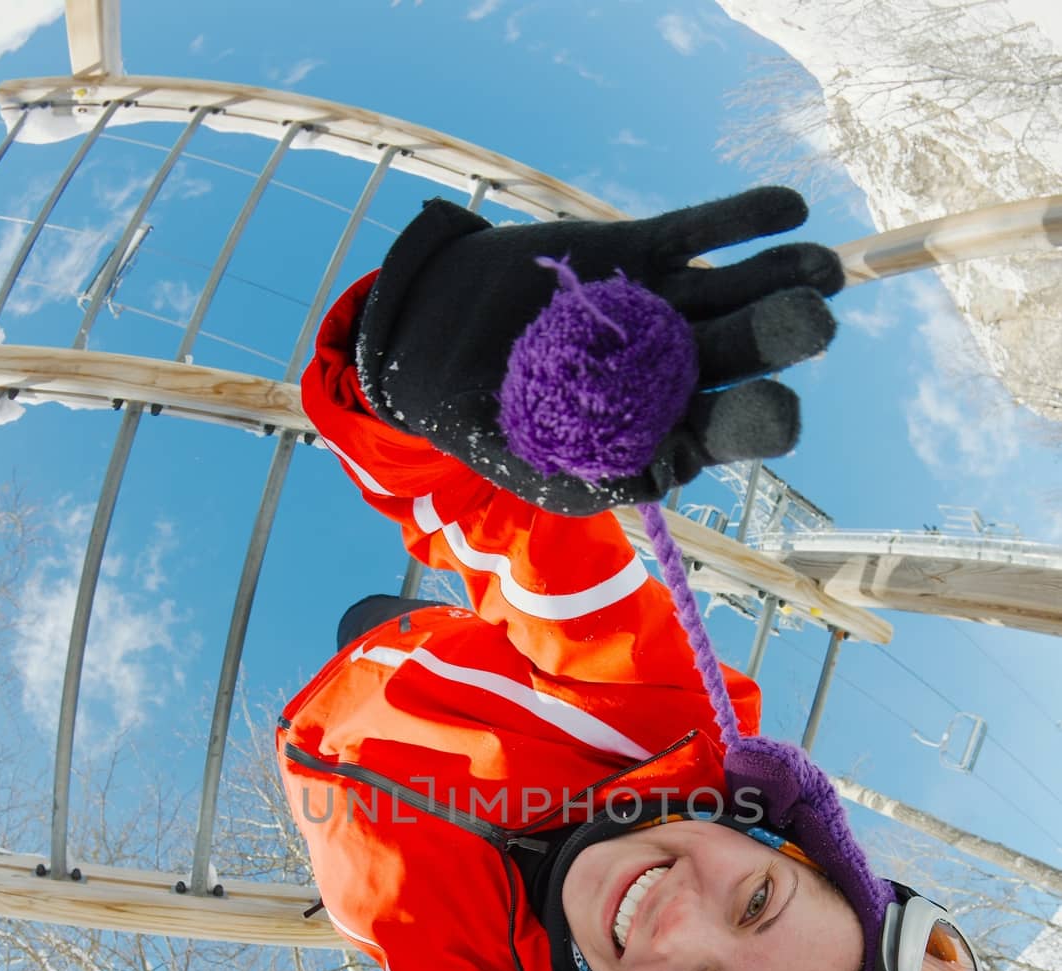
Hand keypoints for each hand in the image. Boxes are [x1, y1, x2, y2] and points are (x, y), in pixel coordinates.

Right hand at [356, 188, 842, 512]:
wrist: (435, 346)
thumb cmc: (494, 426)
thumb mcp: (543, 467)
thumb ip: (605, 471)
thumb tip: (673, 469)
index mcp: (664, 427)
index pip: (726, 426)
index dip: (757, 418)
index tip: (783, 409)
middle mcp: (676, 367)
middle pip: (741, 352)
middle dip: (779, 336)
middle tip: (816, 323)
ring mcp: (662, 305)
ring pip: (733, 289)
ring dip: (779, 276)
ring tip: (826, 267)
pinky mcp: (642, 251)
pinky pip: (698, 232)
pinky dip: (742, 220)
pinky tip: (791, 207)